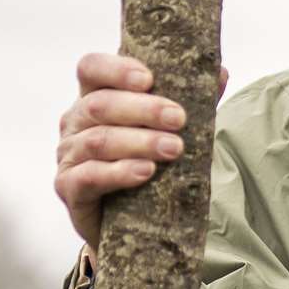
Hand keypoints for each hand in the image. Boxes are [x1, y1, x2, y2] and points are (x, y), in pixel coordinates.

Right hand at [55, 54, 228, 261]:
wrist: (128, 220)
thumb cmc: (147, 161)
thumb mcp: (167, 129)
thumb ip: (191, 101)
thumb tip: (221, 74)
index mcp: (95, 96)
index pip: (91, 68)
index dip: (116, 70)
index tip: (149, 79)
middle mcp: (75, 122)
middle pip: (100, 104)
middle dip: (143, 109)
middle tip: (179, 118)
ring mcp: (68, 154)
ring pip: (98, 140)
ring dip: (139, 142)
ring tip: (174, 148)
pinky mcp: (68, 188)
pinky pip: (89, 176)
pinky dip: (118, 173)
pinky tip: (145, 172)